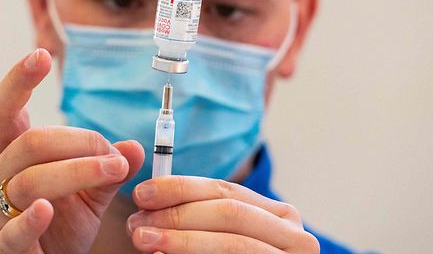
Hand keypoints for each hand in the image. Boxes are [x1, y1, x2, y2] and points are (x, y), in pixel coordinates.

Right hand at [0, 48, 144, 253]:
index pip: (4, 110)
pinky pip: (13, 229)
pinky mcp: (0, 247)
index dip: (19, 81)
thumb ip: (107, 171)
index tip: (40, 55)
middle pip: (31, 142)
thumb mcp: (87, 197)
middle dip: (79, 141)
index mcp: (9, 155)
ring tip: (113, 170)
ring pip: (29, 180)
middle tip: (114, 154)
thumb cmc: (56, 231)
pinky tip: (45, 209)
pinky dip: (29, 218)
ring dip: (76, 171)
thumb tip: (135, 148)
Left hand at [127, 176, 319, 253]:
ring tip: (144, 240)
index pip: (225, 190)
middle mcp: (294, 237)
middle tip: (137, 222)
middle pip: (228, 213)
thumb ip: (198, 218)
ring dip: (182, 240)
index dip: (180, 188)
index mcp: (279, 216)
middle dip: (177, 214)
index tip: (141, 193)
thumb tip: (148, 199)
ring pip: (230, 244)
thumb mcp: (223, 237)